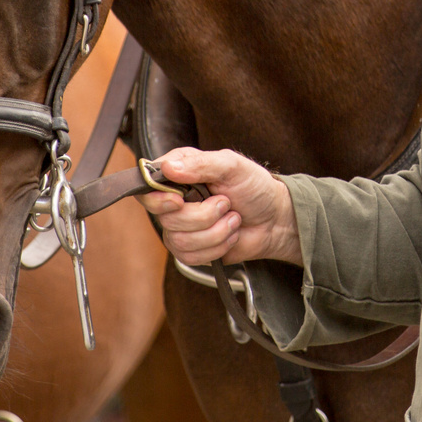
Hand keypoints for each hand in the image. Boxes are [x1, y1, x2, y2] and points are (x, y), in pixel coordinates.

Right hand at [140, 147, 302, 266]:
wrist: (274, 218)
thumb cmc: (254, 187)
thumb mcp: (232, 165)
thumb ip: (201, 164)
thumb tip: (169, 167)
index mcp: (179, 172)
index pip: (147, 187)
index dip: (159, 198)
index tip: (179, 201)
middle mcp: (174, 199)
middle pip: (165, 218)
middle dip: (202, 216)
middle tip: (225, 203)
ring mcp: (180, 226)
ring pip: (179, 240)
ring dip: (215, 232)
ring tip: (232, 218)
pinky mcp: (191, 249)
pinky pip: (189, 257)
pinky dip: (216, 248)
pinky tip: (228, 235)